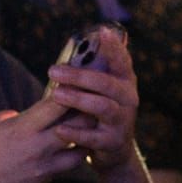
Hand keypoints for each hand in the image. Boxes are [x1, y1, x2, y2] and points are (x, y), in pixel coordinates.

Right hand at [0, 97, 86, 182]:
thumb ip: (8, 118)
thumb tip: (17, 114)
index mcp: (23, 127)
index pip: (58, 104)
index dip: (72, 92)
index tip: (78, 84)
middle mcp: (37, 147)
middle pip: (79, 126)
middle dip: (88, 115)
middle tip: (92, 108)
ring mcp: (42, 168)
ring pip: (79, 153)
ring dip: (83, 142)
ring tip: (84, 134)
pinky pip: (62, 170)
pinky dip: (65, 161)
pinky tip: (63, 154)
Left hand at [47, 25, 140, 171]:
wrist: (114, 150)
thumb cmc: (101, 113)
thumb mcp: (102, 91)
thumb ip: (94, 71)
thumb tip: (77, 44)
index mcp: (125, 81)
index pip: (122, 60)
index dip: (114, 46)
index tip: (102, 31)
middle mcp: (128, 98)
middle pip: (106, 83)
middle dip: (79, 75)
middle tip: (52, 70)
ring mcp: (123, 120)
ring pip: (102, 106)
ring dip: (78, 99)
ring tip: (56, 94)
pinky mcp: (114, 141)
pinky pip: (93, 137)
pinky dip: (76, 133)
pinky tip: (60, 129)